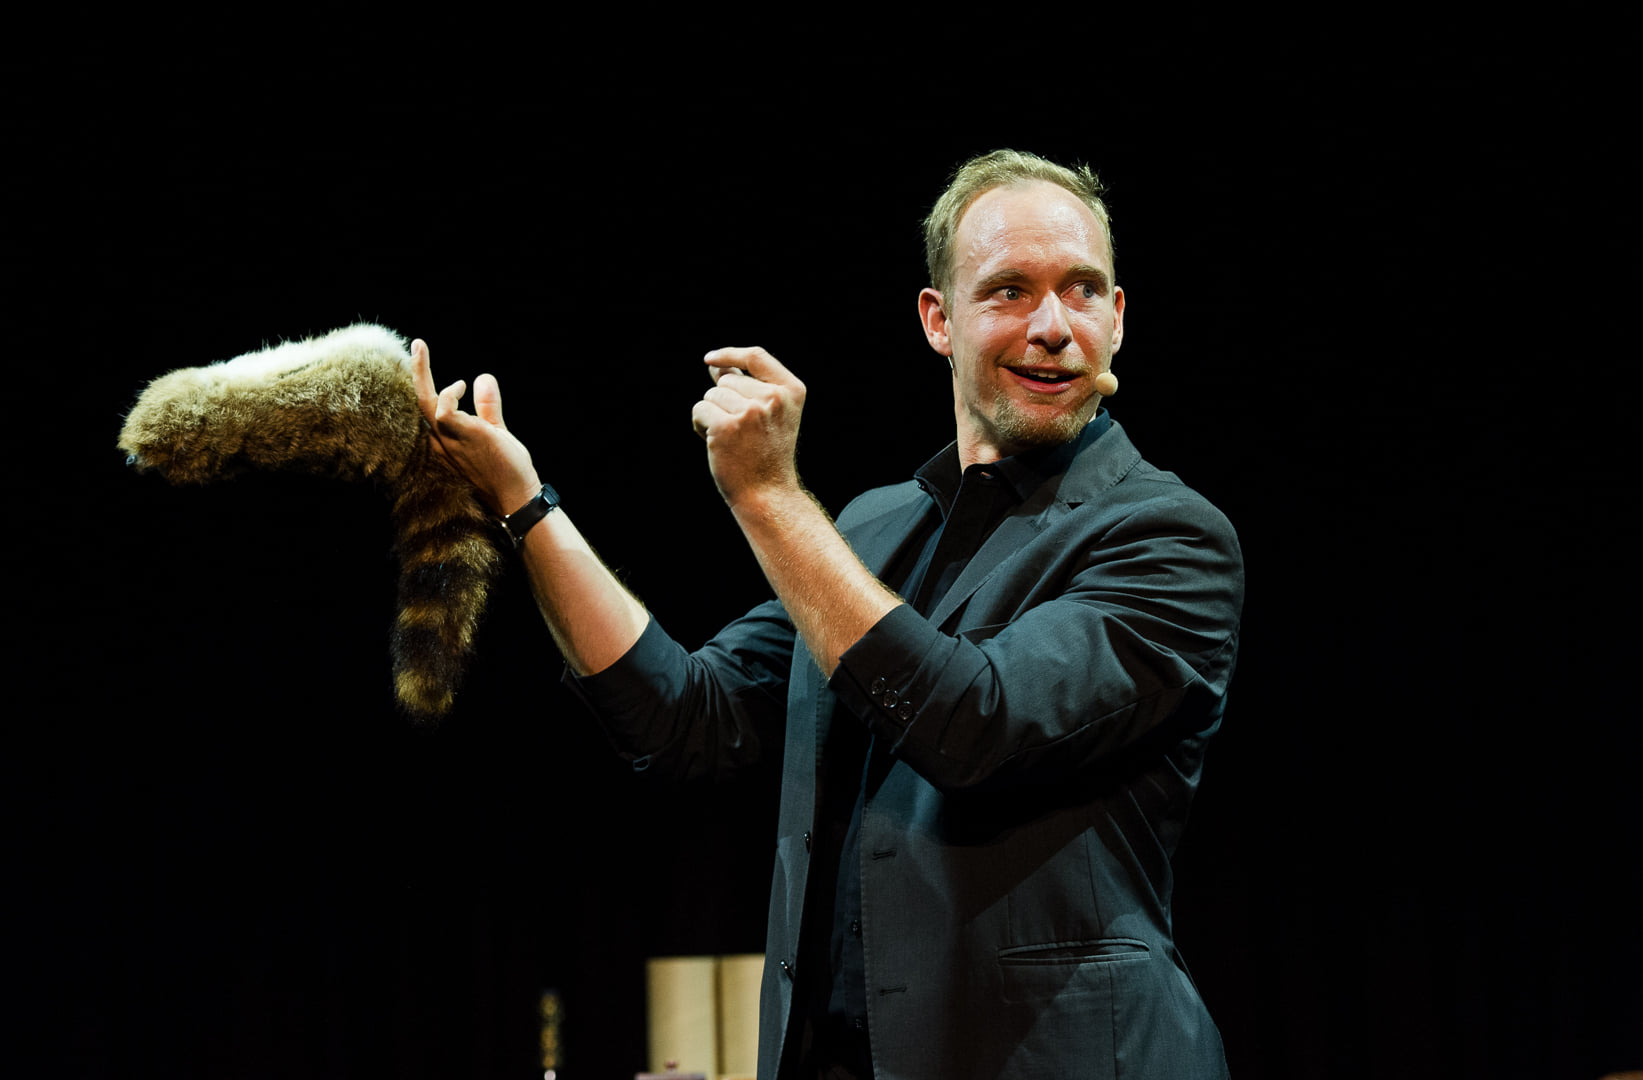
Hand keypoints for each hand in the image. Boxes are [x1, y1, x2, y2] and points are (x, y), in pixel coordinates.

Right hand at [409, 339, 541, 514]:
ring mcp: (451, 439)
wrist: (516, 494)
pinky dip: (449, 394)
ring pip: (425, 403)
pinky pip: (445, 410)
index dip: (424, 387)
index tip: (424, 362)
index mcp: (447, 441)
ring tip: (421, 350)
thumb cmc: (506, 468)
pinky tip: (461, 385)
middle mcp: (443, 440)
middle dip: (416, 372)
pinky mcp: (464, 436)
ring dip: (421, 373)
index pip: (428, 411)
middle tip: (416, 344)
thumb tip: (483, 377)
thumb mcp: (495, 431)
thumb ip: (487, 407)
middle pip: (420, 402)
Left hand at [691, 346, 805, 506]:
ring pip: (711, 395)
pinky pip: (700, 409)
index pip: (756, 356)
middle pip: (727, 379)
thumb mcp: (767, 415)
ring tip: (731, 440)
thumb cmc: (765, 455)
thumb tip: (717, 365)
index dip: (730, 354)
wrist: (767, 493)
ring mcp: (751, 411)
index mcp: (791, 391)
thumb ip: (745, 387)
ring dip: (712, 415)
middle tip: (739, 432)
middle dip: (723, 400)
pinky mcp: (728, 425)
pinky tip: (716, 444)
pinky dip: (700, 425)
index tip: (710, 359)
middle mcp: (774, 398)